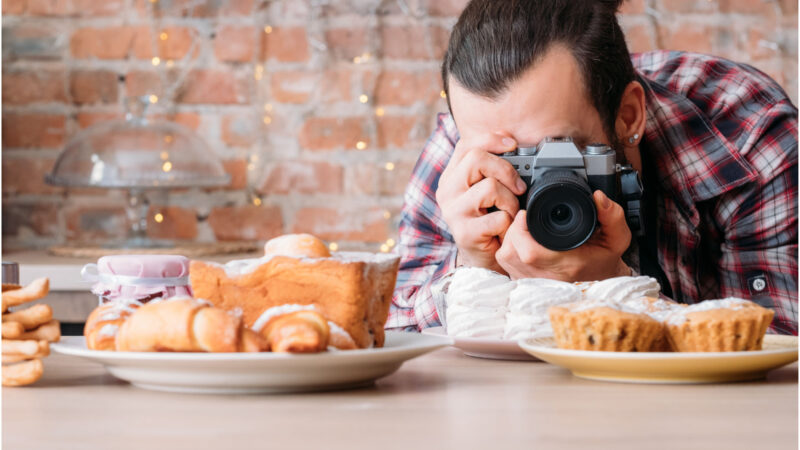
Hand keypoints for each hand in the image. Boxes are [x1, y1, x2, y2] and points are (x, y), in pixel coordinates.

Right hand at [436, 134, 526, 271]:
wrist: (483, 260)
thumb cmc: (489, 221)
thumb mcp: (486, 190)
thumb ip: (491, 167)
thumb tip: (510, 141)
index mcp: (451, 176)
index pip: (466, 144)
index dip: (492, 139)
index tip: (513, 145)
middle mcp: (447, 190)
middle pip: (476, 158)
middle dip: (506, 169)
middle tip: (519, 187)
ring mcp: (453, 211)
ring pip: (490, 187)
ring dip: (510, 201)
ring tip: (510, 213)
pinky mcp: (464, 232)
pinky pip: (498, 217)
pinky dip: (509, 223)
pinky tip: (504, 230)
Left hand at [495, 190, 631, 280]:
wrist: (601, 281)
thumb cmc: (604, 260)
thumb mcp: (616, 238)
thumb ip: (612, 215)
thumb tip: (598, 196)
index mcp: (567, 266)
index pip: (530, 252)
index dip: (521, 229)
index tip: (526, 213)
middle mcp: (546, 278)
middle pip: (511, 252)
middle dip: (514, 229)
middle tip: (525, 218)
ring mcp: (533, 283)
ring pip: (505, 257)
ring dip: (510, 238)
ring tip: (524, 229)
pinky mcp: (524, 283)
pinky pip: (505, 265)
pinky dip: (509, 249)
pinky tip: (521, 242)